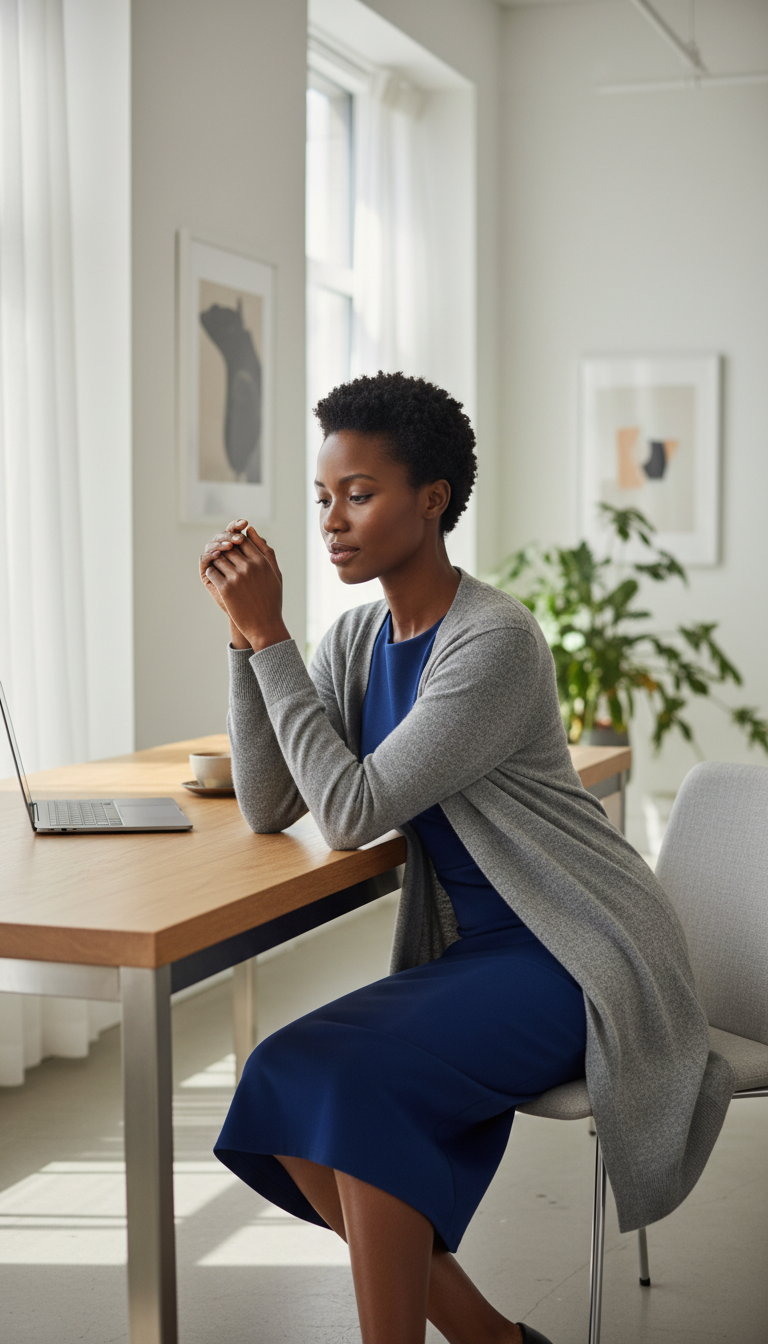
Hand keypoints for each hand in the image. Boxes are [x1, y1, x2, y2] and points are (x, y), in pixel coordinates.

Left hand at [202, 521, 289, 652]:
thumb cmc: (272, 600)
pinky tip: (217, 579)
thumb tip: (251, 530)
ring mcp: (237, 577)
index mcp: (262, 562)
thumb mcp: (275, 573)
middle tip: (225, 560)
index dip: (237, 544)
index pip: (244, 540)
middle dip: (225, 552)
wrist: (265, 626)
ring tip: (221, 570)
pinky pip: (212, 572)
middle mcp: (249, 567)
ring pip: (218, 558)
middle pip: (229, 548)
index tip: (235, 553)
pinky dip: (212, 573)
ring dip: (217, 562)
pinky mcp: (225, 588)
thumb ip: (265, 550)